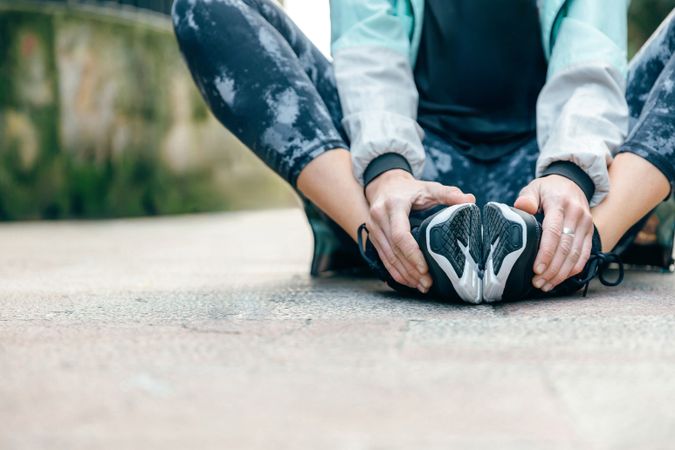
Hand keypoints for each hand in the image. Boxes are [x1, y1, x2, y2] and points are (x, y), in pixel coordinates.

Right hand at [365, 169, 475, 292]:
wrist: (384, 184)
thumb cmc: (409, 189)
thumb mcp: (428, 188)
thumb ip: (448, 194)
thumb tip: (470, 199)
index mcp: (393, 205)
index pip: (400, 235)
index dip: (412, 254)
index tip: (425, 268)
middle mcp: (379, 218)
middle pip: (394, 250)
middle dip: (411, 270)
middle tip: (428, 283)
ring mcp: (373, 229)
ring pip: (387, 258)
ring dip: (404, 274)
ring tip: (421, 286)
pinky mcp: (373, 237)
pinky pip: (383, 258)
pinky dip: (396, 272)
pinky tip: (409, 281)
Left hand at [514, 175, 593, 291]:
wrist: (572, 181)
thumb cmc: (548, 189)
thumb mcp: (534, 188)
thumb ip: (527, 197)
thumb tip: (522, 206)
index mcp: (560, 204)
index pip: (554, 232)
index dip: (546, 253)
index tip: (536, 269)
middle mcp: (577, 215)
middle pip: (566, 248)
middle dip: (552, 269)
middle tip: (537, 282)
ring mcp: (586, 224)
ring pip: (576, 255)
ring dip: (561, 273)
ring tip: (546, 285)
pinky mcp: (590, 232)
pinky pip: (584, 254)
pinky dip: (573, 269)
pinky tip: (560, 279)